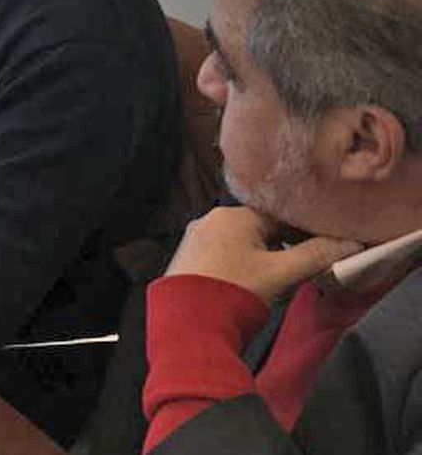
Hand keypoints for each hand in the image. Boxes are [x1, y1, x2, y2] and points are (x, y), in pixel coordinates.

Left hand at [164, 207, 363, 305]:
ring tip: (284, 276)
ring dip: (265, 255)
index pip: (280, 214)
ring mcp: (197, 239)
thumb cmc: (236, 293)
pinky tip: (255, 281)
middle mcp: (210, 220)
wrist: (190, 326)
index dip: (307, 229)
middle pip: (260, 226)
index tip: (328, 244)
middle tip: (310, 263)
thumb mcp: (281, 273)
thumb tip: (350, 243)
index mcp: (233, 215)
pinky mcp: (190, 259)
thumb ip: (316, 255)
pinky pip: (225, 253)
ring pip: (243, 241)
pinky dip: (244, 263)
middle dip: (286, 244)